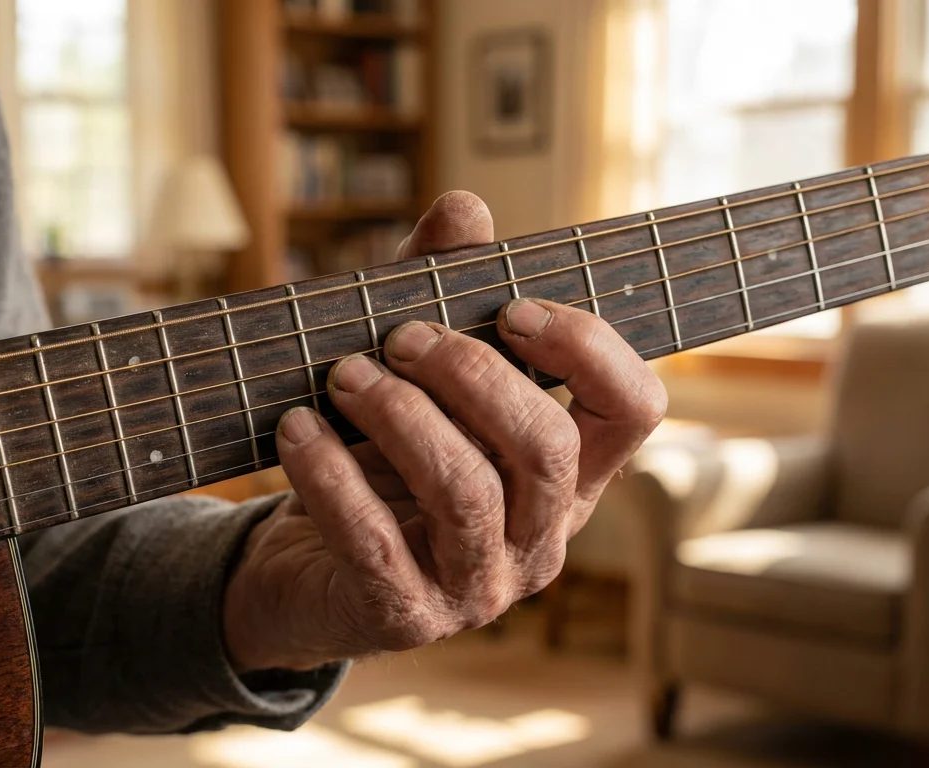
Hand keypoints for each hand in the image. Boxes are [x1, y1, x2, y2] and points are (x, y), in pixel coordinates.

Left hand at [222, 191, 666, 671]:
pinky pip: (374, 541)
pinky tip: (296, 428)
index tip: (510, 309)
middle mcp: (540, 536)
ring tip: (342, 375)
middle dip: (471, 374)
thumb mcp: (412, 373)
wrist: (305, 568)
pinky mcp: (406, 615)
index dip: (587, 348)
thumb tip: (465, 207)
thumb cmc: (378, 458)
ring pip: (466, 493)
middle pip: (545, 446)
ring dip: (399, 415)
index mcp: (565, 473)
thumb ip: (443, 290)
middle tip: (400, 336)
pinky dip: (330, 474)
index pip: (632, 408)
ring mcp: (479, 586)